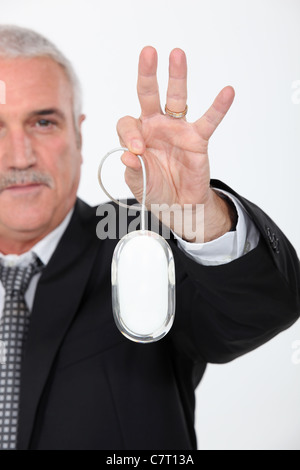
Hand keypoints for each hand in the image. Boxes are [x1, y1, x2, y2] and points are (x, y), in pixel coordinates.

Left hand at [117, 47, 235, 241]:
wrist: (178, 204)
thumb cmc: (155, 190)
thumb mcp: (139, 183)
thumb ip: (133, 170)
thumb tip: (127, 156)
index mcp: (137, 135)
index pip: (128, 122)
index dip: (130, 133)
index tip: (137, 150)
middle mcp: (156, 126)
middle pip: (148, 95)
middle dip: (147, 74)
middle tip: (148, 53)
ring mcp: (177, 129)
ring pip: (177, 98)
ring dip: (177, 77)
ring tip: (177, 54)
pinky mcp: (197, 139)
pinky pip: (209, 121)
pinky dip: (218, 107)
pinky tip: (227, 92)